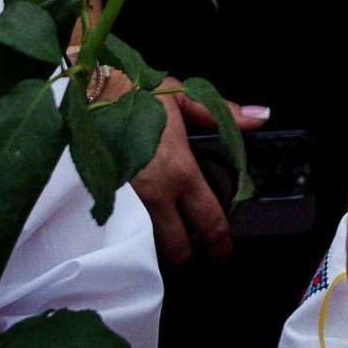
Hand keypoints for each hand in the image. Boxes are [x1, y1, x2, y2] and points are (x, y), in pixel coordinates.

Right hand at [115, 75, 260, 265]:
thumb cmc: (136, 92)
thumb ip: (223, 114)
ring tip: (166, 238)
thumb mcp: (183, 97)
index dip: (221, 245)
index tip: (224, 251)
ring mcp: (127, 203)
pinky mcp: (103, 202)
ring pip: (149, 246)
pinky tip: (137, 230)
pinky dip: (134, 237)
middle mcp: (155, 195)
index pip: (209, 222)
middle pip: (176, 249)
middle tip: (195, 253)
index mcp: (180, 171)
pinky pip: (123, 234)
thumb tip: (262, 117)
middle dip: (189, 256)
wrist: (85, 91)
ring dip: (160, 249)